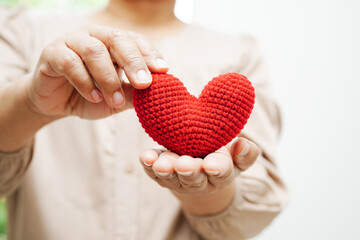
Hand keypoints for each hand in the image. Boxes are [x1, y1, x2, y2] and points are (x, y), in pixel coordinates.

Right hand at [27, 24, 167, 119]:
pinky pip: (70, 63)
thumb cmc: (91, 96)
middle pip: (117, 39)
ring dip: (108, 79)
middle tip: (144, 84)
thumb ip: (134, 94)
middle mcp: (94, 35)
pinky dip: (85, 82)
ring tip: (115, 101)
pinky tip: (94, 97)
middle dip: (134, 62)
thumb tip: (158, 95)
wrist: (56, 103)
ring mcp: (72, 41)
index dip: (150, 54)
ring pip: (94, 51)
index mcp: (113, 42)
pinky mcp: (52, 53)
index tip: (163, 70)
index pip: (135, 40)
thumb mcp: (117, 98)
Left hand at [139, 137, 259, 214]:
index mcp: (221, 173)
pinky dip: (148, 164)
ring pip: (172, 177)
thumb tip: (243, 144)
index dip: (217, 168)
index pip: (221, 171)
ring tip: (160, 164)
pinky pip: (153, 171)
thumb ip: (245, 152)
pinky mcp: (160, 173)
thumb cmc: (219, 154)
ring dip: (166, 170)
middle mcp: (199, 180)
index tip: (212, 164)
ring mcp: (178, 178)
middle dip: (189, 171)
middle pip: (194, 178)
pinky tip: (144, 157)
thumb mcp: (236, 155)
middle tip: (184, 165)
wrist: (199, 163)